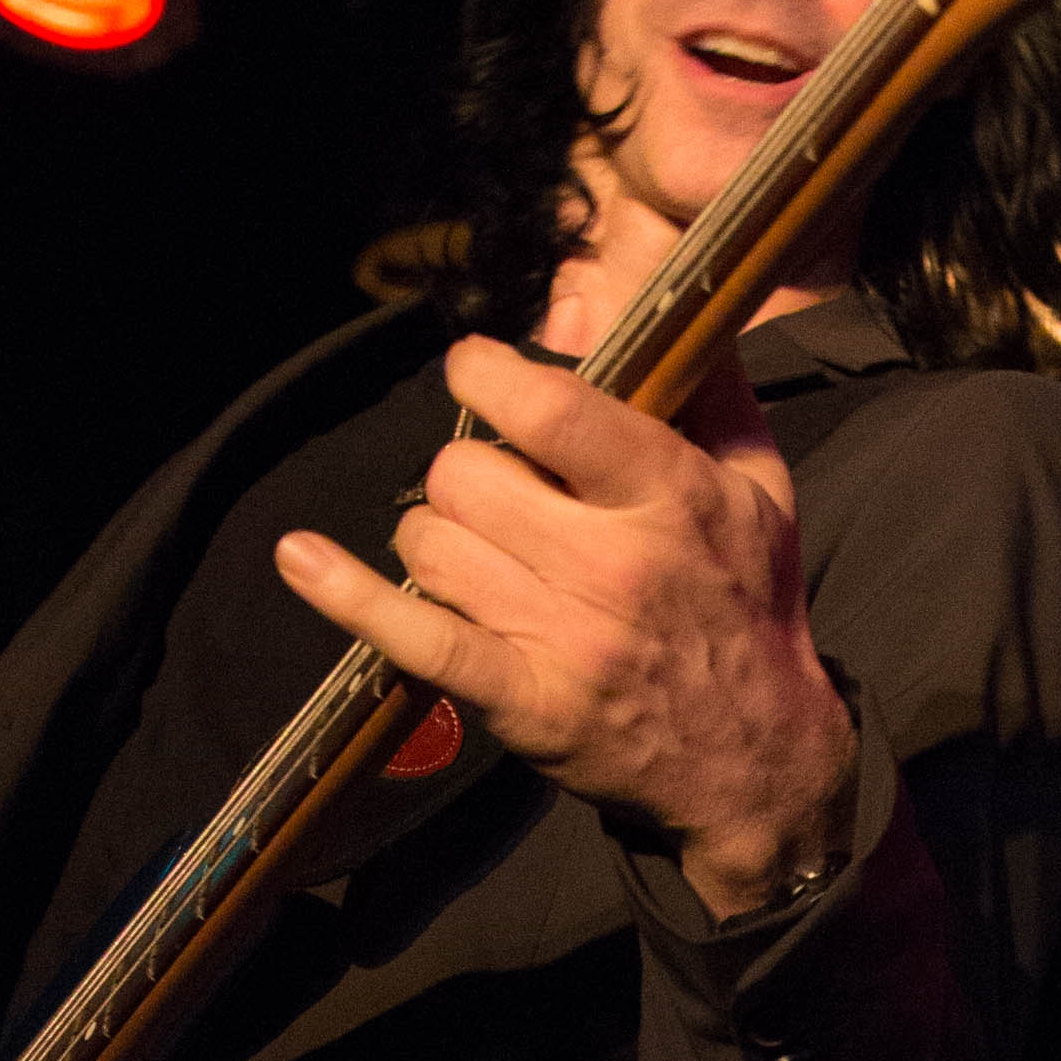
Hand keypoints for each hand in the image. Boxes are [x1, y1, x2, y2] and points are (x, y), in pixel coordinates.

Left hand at [273, 334, 855, 917]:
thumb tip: (616, 300)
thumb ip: (702, 384)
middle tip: (503, 498)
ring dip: (439, 539)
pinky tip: (302, 559)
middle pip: (467, 475)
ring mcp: (565, 638)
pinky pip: (414, 638)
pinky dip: (348, 596)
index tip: (478, 370)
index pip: (548, 408)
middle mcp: (616, 565)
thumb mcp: (758, 486)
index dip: (487, 374)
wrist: (757, 760)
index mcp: (672, 496)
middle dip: (471, 473)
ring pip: (431, 544)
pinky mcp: (526, 702)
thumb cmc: (747, 608)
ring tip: (483, 556)